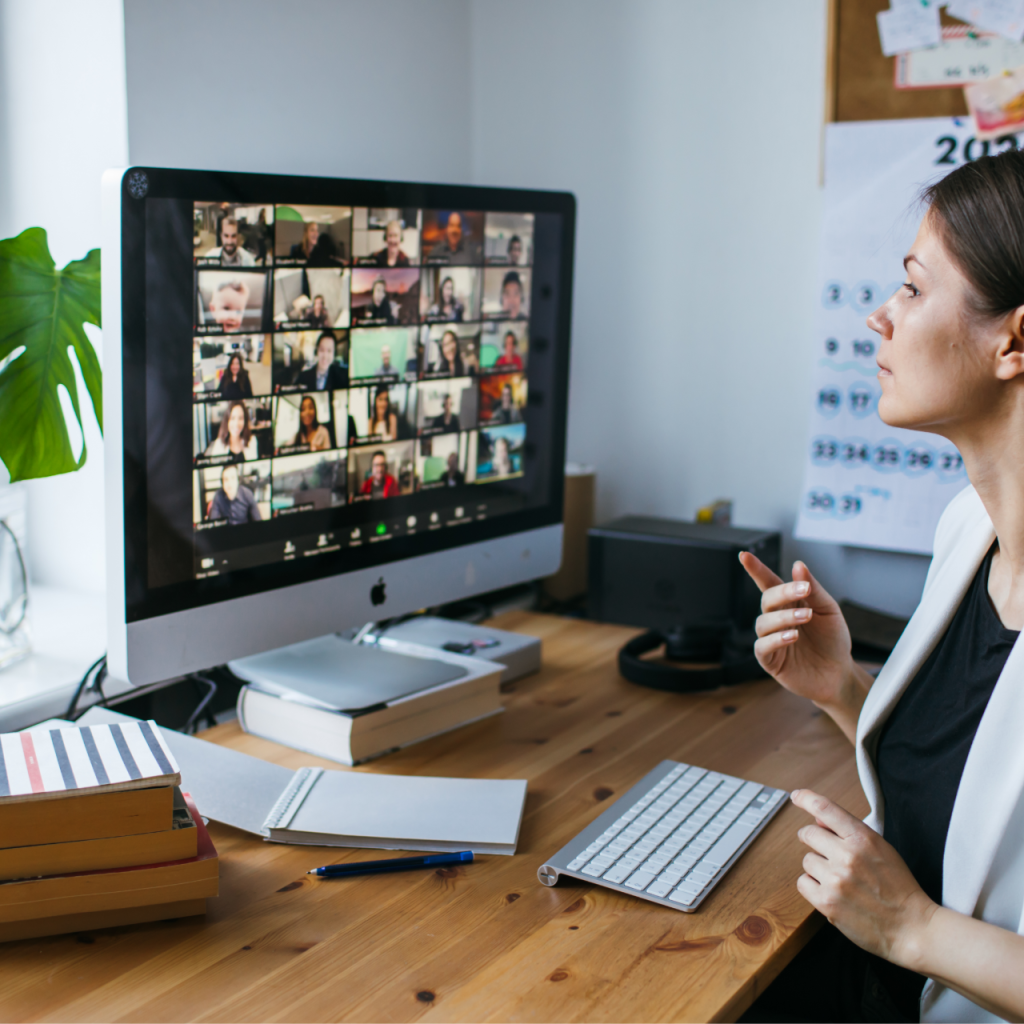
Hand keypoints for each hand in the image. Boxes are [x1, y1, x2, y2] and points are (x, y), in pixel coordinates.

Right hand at [738, 553, 860, 710]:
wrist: (839, 673)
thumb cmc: (832, 639)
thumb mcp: (828, 610)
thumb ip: (812, 589)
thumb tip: (798, 565)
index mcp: (789, 603)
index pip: (768, 582)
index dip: (755, 569)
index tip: (745, 555)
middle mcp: (777, 618)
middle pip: (767, 599)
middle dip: (782, 593)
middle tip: (803, 591)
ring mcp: (771, 638)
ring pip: (763, 622)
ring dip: (783, 618)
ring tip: (805, 619)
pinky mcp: (770, 660)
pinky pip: (762, 646)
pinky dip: (775, 640)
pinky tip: (791, 637)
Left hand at [792, 789, 936, 964]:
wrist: (912, 928)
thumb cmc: (899, 887)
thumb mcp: (882, 850)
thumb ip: (851, 832)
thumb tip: (817, 820)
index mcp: (863, 838)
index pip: (825, 808)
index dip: (806, 799)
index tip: (797, 796)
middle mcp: (847, 856)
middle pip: (808, 834)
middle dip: (812, 839)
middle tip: (823, 850)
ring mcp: (835, 880)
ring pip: (806, 860)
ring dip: (817, 867)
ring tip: (838, 879)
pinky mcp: (826, 903)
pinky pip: (803, 882)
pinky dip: (813, 886)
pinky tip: (830, 891)